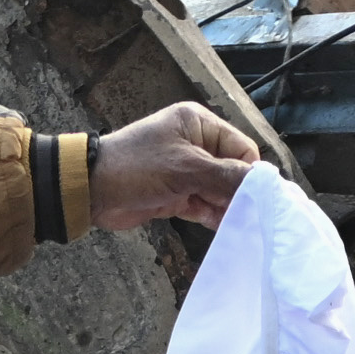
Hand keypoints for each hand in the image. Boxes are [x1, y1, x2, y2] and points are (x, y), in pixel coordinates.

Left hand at [80, 103, 268, 232]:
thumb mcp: (186, 168)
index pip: (241, 148)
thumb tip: (262, 183)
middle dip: (239, 193)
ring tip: (240, 226)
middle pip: (232, 171)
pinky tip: (224, 229)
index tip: (259, 198)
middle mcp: (196, 144)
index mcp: (199, 124)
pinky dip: (212, 216)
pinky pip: (204, 205)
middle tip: (251, 216)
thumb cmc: (137, 167)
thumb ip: (225, 176)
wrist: (91, 191)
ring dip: (227, 207)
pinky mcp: (177, 194)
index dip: (250, 173)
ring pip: (219, 191)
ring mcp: (186, 171)